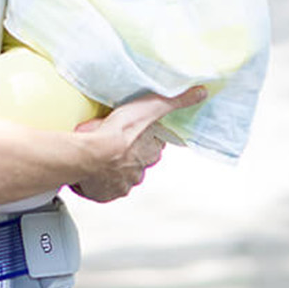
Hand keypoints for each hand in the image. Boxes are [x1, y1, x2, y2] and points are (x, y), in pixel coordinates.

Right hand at [68, 87, 203, 202]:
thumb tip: (201, 92)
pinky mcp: (102, 195)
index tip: (134, 130)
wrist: (86, 156)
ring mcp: (121, 186)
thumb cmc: (116, 132)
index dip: (145, 138)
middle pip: (137, 163)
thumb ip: (174, 101)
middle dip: (128, 155)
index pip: (154, 146)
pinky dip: (97, 180)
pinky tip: (89, 169)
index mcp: (150, 154)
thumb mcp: (148, 108)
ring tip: (96, 154)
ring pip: (118, 176)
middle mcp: (139, 173)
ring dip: (111, 167)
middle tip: (112, 141)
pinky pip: (101, 188)